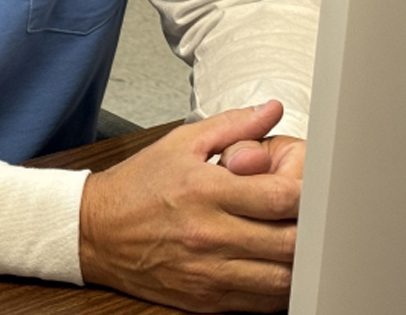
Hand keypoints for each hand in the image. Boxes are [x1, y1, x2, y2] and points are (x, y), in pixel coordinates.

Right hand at [79, 101, 300, 311]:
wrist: (94, 232)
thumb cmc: (138, 186)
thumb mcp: (181, 143)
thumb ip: (232, 125)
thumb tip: (271, 109)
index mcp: (206, 190)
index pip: (281, 197)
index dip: (308, 192)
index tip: (309, 186)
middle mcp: (210, 235)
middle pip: (291, 242)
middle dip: (310, 228)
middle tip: (310, 215)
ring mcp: (209, 273)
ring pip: (282, 280)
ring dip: (299, 263)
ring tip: (295, 241)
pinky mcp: (206, 301)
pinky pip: (260, 304)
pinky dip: (278, 288)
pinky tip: (275, 267)